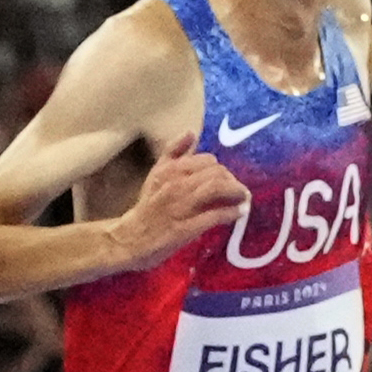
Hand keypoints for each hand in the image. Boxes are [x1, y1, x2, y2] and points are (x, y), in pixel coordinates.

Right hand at [114, 134, 251, 267]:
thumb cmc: (147, 208)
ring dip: (236, 193)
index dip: (221, 170)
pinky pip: (214, 215)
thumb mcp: (156, 174)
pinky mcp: (184, 228)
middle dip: (232, 182)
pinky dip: (231, 213)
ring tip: (243, 200)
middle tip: (239, 192)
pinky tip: (239, 214)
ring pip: (216, 189)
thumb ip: (173, 153)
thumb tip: (191, 132)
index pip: (207, 161)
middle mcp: (175, 184)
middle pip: (216, 173)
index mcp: (170, 170)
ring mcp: (180, 206)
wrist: (128, 239)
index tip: (227, 180)